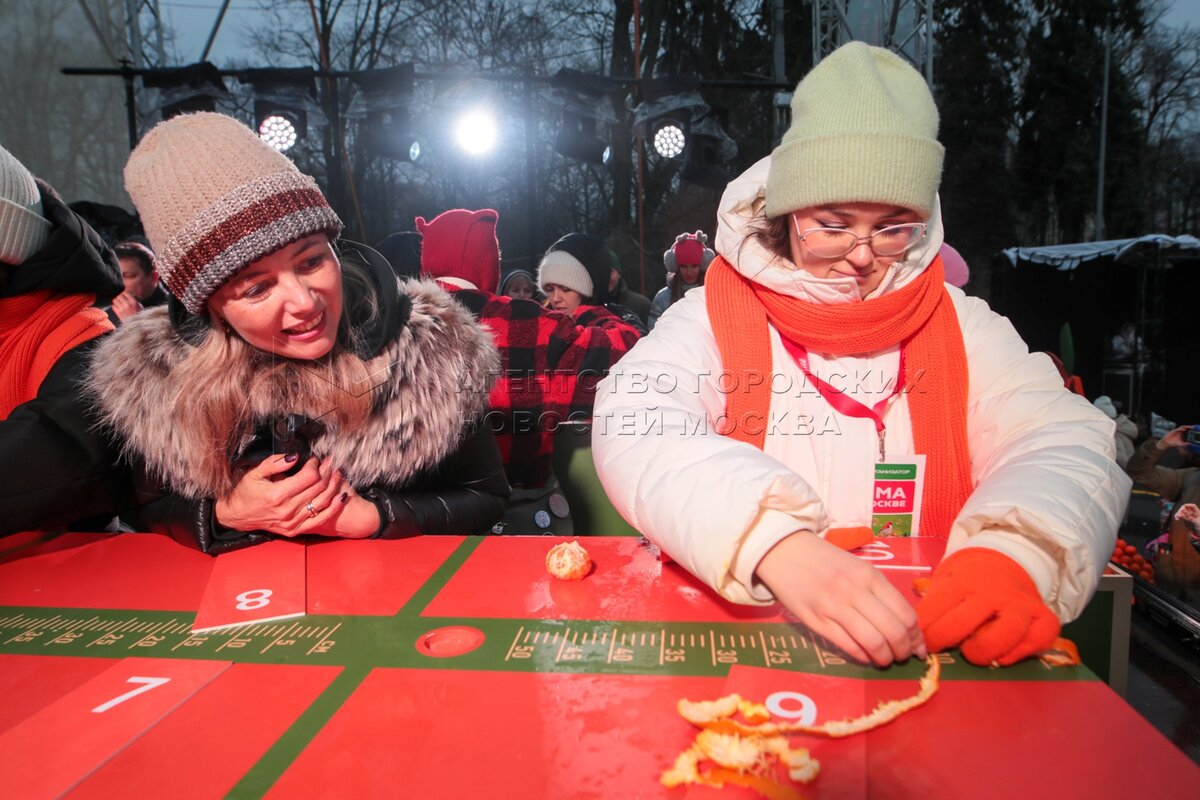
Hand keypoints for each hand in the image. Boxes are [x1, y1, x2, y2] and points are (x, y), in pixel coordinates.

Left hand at [111, 291, 142, 321]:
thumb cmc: (139, 315)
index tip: (125, 297)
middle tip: (121, 301)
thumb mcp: (139, 306)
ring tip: (119, 304)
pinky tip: (118, 309)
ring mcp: (122, 309)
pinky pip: (113, 306)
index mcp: (134, 302)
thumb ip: (134, 301)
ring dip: (116, 302)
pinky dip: (115, 307)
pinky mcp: (118, 313)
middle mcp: (128, 304)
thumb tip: (128, 296)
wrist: (137, 325)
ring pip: (115, 300)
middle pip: (119, 296)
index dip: (125, 295)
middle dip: (119, 298)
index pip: (126, 293)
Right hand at [216, 455, 349, 536]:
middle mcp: (287, 510)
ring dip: (334, 486)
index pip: (309, 477)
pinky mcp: (295, 530)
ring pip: (322, 502)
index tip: (314, 459)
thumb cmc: (246, 492)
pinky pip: (320, 519)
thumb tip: (294, 456)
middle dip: (327, 472)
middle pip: (318, 487)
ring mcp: (292, 522)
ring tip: (338, 474)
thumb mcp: (255, 473)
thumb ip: (274, 463)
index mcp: (277, 495)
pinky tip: (342, 497)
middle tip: (331, 462)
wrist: (237, 516)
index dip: (315, 465)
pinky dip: (334, 508)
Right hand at [755, 532, 925, 666]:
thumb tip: (906, 626)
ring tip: (885, 659)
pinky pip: (848, 647)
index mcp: (869, 576)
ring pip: (873, 643)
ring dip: (885, 658)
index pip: (905, 614)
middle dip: (904, 651)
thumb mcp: (858, 567)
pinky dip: (863, 656)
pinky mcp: (816, 621)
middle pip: (893, 632)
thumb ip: (881, 592)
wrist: (784, 552)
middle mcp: (854, 591)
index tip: (918, 646)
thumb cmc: (826, 561)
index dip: (917, 637)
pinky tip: (866, 655)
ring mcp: (833, 607)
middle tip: (903, 656)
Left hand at [917, 548, 1058, 665]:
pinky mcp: (1045, 618)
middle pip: (966, 620)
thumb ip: (933, 604)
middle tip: (937, 649)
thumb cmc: (969, 582)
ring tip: (973, 654)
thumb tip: (912, 633)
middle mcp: (994, 591)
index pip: (938, 606)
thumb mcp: (947, 583)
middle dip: (945, 638)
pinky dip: (1020, 653)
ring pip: (1007, 630)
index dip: (925, 629)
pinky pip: (1037, 639)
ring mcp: (1021, 604)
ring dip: (986, 649)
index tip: (919, 642)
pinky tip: (1003, 656)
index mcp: (964, 581)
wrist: (1007, 563)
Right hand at [1159, 425, 1192, 451]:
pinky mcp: (1173, 431)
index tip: (1192, 428)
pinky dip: (1180, 429)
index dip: (1189, 428)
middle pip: (1184, 427)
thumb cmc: (1173, 443)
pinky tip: (1183, 430)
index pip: (1186, 430)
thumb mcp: (1180, 444)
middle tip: (1191, 427)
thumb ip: (1184, 444)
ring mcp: (1176, 431)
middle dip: (1187, 427)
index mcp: (1181, 434)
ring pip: (1181, 427)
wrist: (1167, 443)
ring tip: (1187, 427)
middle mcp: (1179, 432)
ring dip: (1184, 427)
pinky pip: (1177, 429)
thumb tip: (1189, 444)